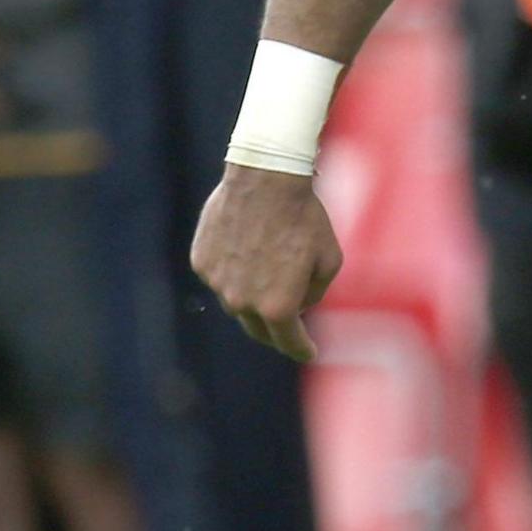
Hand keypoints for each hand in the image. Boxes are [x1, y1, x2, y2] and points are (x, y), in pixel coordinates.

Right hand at [191, 164, 342, 361]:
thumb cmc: (305, 217)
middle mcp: (243, 302)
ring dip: (253, 298)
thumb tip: (300, 305)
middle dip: (275, 332)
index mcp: (278, 306)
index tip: (308, 352)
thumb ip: (315, 291)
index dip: (301, 349)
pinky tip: (246, 250)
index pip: (289, 341)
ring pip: (237, 302)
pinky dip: (234, 272)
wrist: (266, 178)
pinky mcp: (202, 261)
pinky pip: (221, 276)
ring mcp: (218, 283)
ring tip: (268, 276)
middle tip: (286, 329)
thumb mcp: (328, 258)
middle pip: (258, 329)